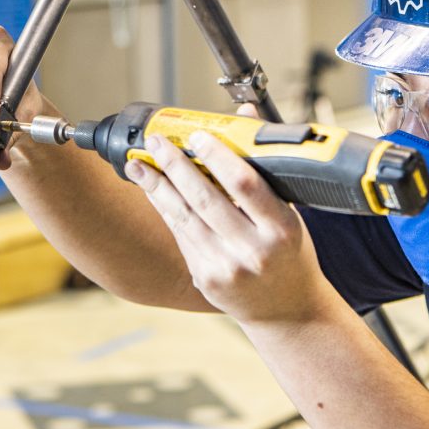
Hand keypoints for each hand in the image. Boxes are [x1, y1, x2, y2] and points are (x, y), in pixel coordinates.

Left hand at [124, 129, 335, 325]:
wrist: (287, 311)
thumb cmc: (291, 255)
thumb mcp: (291, 213)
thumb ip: (266, 169)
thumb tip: (244, 117)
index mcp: (282, 229)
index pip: (245, 184)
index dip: (217, 157)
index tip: (197, 136)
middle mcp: (253, 250)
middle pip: (205, 198)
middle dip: (175, 166)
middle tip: (155, 142)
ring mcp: (227, 267)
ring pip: (184, 218)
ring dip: (157, 188)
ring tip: (137, 165)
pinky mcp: (206, 279)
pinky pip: (181, 236)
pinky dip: (166, 210)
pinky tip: (153, 191)